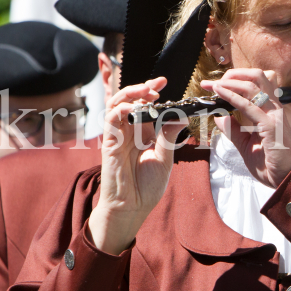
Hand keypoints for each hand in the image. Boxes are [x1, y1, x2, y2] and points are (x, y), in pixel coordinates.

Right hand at [89, 77, 186, 255]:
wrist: (132, 208)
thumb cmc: (147, 187)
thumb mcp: (164, 159)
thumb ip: (169, 137)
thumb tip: (180, 117)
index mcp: (145, 133)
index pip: (147, 106)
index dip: (152, 91)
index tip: (164, 82)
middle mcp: (131, 131)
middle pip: (131, 100)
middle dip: (142, 88)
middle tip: (157, 84)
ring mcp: (118, 135)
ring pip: (118, 104)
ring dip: (131, 94)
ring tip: (146, 92)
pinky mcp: (109, 143)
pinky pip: (110, 120)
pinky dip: (120, 110)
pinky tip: (132, 108)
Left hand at [201, 69, 290, 187]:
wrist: (287, 178)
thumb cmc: (271, 163)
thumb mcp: (246, 145)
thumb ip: (234, 130)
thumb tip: (219, 117)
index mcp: (270, 110)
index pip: (254, 85)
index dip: (234, 80)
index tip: (214, 85)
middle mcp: (273, 108)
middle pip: (256, 76)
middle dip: (233, 74)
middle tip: (213, 82)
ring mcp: (273, 114)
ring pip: (253, 84)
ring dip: (230, 82)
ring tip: (214, 85)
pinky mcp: (270, 124)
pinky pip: (249, 105)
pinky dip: (232, 96)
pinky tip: (220, 93)